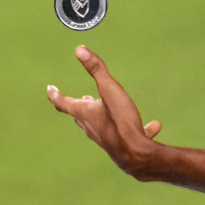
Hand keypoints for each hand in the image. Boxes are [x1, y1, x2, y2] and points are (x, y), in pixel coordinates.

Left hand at [46, 45, 164, 179]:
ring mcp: (104, 139)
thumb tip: (80, 49)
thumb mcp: (110, 89)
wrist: (136, 155)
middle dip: (79, 106)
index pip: (63, 102)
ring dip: (101, 116)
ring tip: (106, 109)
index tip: (50, 89)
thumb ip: (96, 69)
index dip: (55, 94)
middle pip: (80, 115)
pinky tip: (153, 125)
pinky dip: (137, 127)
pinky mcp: (119, 147)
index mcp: (84, 113)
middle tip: (80, 99)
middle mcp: (90, 127)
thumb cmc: (120, 121)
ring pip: (99, 125)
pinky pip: (127, 133)